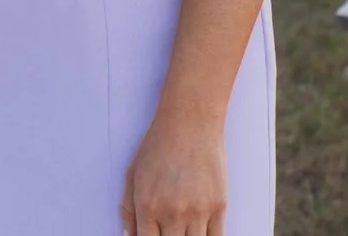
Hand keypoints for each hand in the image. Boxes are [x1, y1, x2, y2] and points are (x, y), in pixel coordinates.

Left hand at [123, 109, 227, 235]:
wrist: (190, 123)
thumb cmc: (158, 145)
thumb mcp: (132, 174)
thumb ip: (127, 209)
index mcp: (147, 205)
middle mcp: (172, 212)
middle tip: (168, 230)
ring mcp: (198, 211)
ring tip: (181, 229)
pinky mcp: (219, 207)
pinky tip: (200, 232)